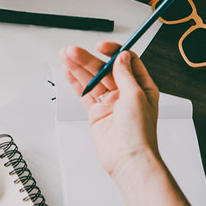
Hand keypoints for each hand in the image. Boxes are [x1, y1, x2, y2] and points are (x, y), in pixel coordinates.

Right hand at [58, 42, 160, 178]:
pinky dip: (75, 82)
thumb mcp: (135, 96)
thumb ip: (125, 75)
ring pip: (91, 79)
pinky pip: (84, 93)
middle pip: (104, 69)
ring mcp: (110, 102)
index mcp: (141, 87)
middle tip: (72, 51)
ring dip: (78, 67)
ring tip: (65, 56)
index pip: (125, 61)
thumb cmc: (139, 133)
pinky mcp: (96, 112)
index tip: (100, 47)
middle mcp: (125, 93)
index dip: (112, 52)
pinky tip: (67, 71)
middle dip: (87, 59)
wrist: (128, 159)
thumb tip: (121, 57)